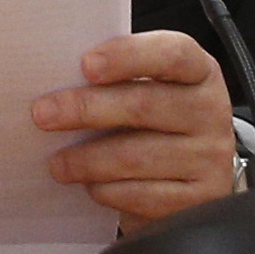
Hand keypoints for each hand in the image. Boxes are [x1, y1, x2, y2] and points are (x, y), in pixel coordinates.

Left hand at [35, 30, 238, 222]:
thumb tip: (52, 76)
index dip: (128, 56)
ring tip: (57, 163)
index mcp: (198, 71)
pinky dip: (109, 191)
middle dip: (86, 109)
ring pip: (136, 156)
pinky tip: (90, 186)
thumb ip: (113, 77)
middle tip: (43, 114)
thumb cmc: (154, 117)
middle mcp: (211, 112)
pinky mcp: (201, 199)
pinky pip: (144, 195)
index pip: (172, 54)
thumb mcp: (145, 86)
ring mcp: (211, 158)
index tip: (86, 65)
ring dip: (87, 160)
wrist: (192, 173)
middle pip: (143, 106)